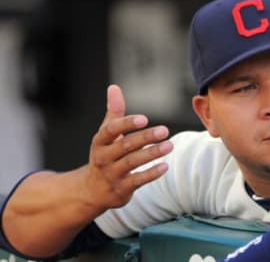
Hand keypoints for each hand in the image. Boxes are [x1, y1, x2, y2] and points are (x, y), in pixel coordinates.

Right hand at [84, 84, 172, 210]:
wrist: (92, 191)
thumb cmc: (104, 155)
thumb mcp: (106, 134)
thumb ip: (114, 111)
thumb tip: (114, 87)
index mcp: (99, 142)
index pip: (111, 130)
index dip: (127, 124)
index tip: (144, 118)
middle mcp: (103, 158)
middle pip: (125, 146)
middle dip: (145, 137)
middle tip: (165, 130)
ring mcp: (111, 174)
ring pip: (132, 162)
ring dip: (152, 153)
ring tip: (170, 145)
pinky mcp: (121, 189)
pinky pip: (138, 181)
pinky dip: (151, 173)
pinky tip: (165, 166)